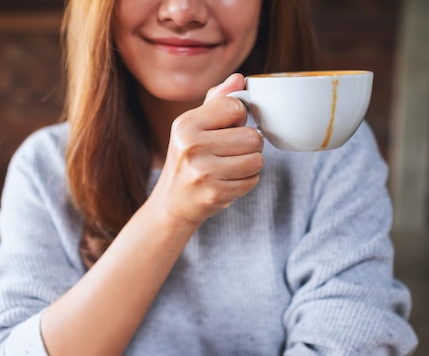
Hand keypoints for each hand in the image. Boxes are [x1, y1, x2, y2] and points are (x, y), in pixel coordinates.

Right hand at [151, 73, 263, 226]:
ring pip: (256, 159)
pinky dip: (246, 182)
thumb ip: (217, 101)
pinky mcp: (215, 193)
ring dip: (250, 164)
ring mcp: (203, 172)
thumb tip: (239, 79)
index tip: (227, 128)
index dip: (239, 117)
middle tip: (230, 152)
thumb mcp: (194, 126)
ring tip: (230, 167)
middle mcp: (192, 146)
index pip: (236, 107)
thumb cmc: (188, 158)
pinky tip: (227, 182)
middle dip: (248, 144)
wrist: (172, 202)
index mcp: (186, 124)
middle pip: (252, 136)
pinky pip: (253, 180)